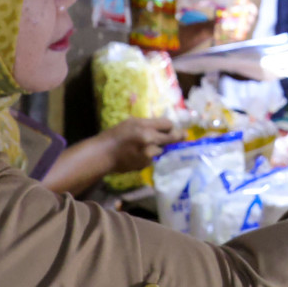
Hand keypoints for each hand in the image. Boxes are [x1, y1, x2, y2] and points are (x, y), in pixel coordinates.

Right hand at [41, 117, 182, 195]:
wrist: (104, 154)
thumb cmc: (115, 135)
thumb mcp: (131, 122)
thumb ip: (149, 123)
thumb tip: (166, 125)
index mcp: (145, 127)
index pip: (168, 124)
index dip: (171, 126)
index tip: (172, 127)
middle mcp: (149, 140)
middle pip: (172, 137)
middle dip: (178, 136)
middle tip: (184, 135)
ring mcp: (148, 154)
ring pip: (163, 149)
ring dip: (160, 147)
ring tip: (148, 145)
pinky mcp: (146, 164)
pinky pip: (154, 158)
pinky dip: (151, 155)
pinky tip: (140, 154)